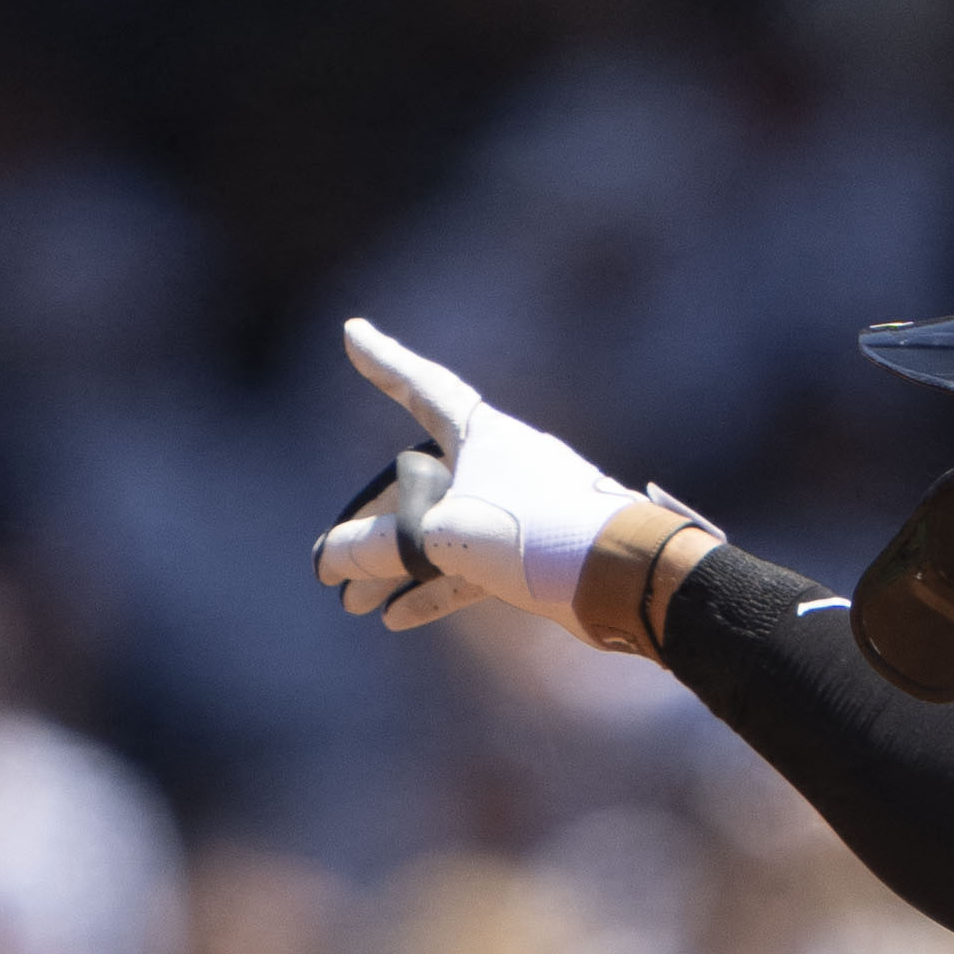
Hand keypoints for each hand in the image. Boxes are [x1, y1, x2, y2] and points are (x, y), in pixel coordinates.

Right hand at [314, 317, 663, 640]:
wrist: (626, 579)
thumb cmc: (540, 535)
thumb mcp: (445, 536)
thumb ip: (381, 545)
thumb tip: (331, 557)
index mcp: (482, 433)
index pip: (420, 385)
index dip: (384, 362)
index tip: (352, 334)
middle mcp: (498, 462)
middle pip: (417, 486)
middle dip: (371, 528)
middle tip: (327, 566)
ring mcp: (516, 507)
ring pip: (439, 532)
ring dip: (396, 568)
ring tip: (351, 603)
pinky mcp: (532, 553)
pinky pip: (467, 567)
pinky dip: (432, 589)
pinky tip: (395, 619)